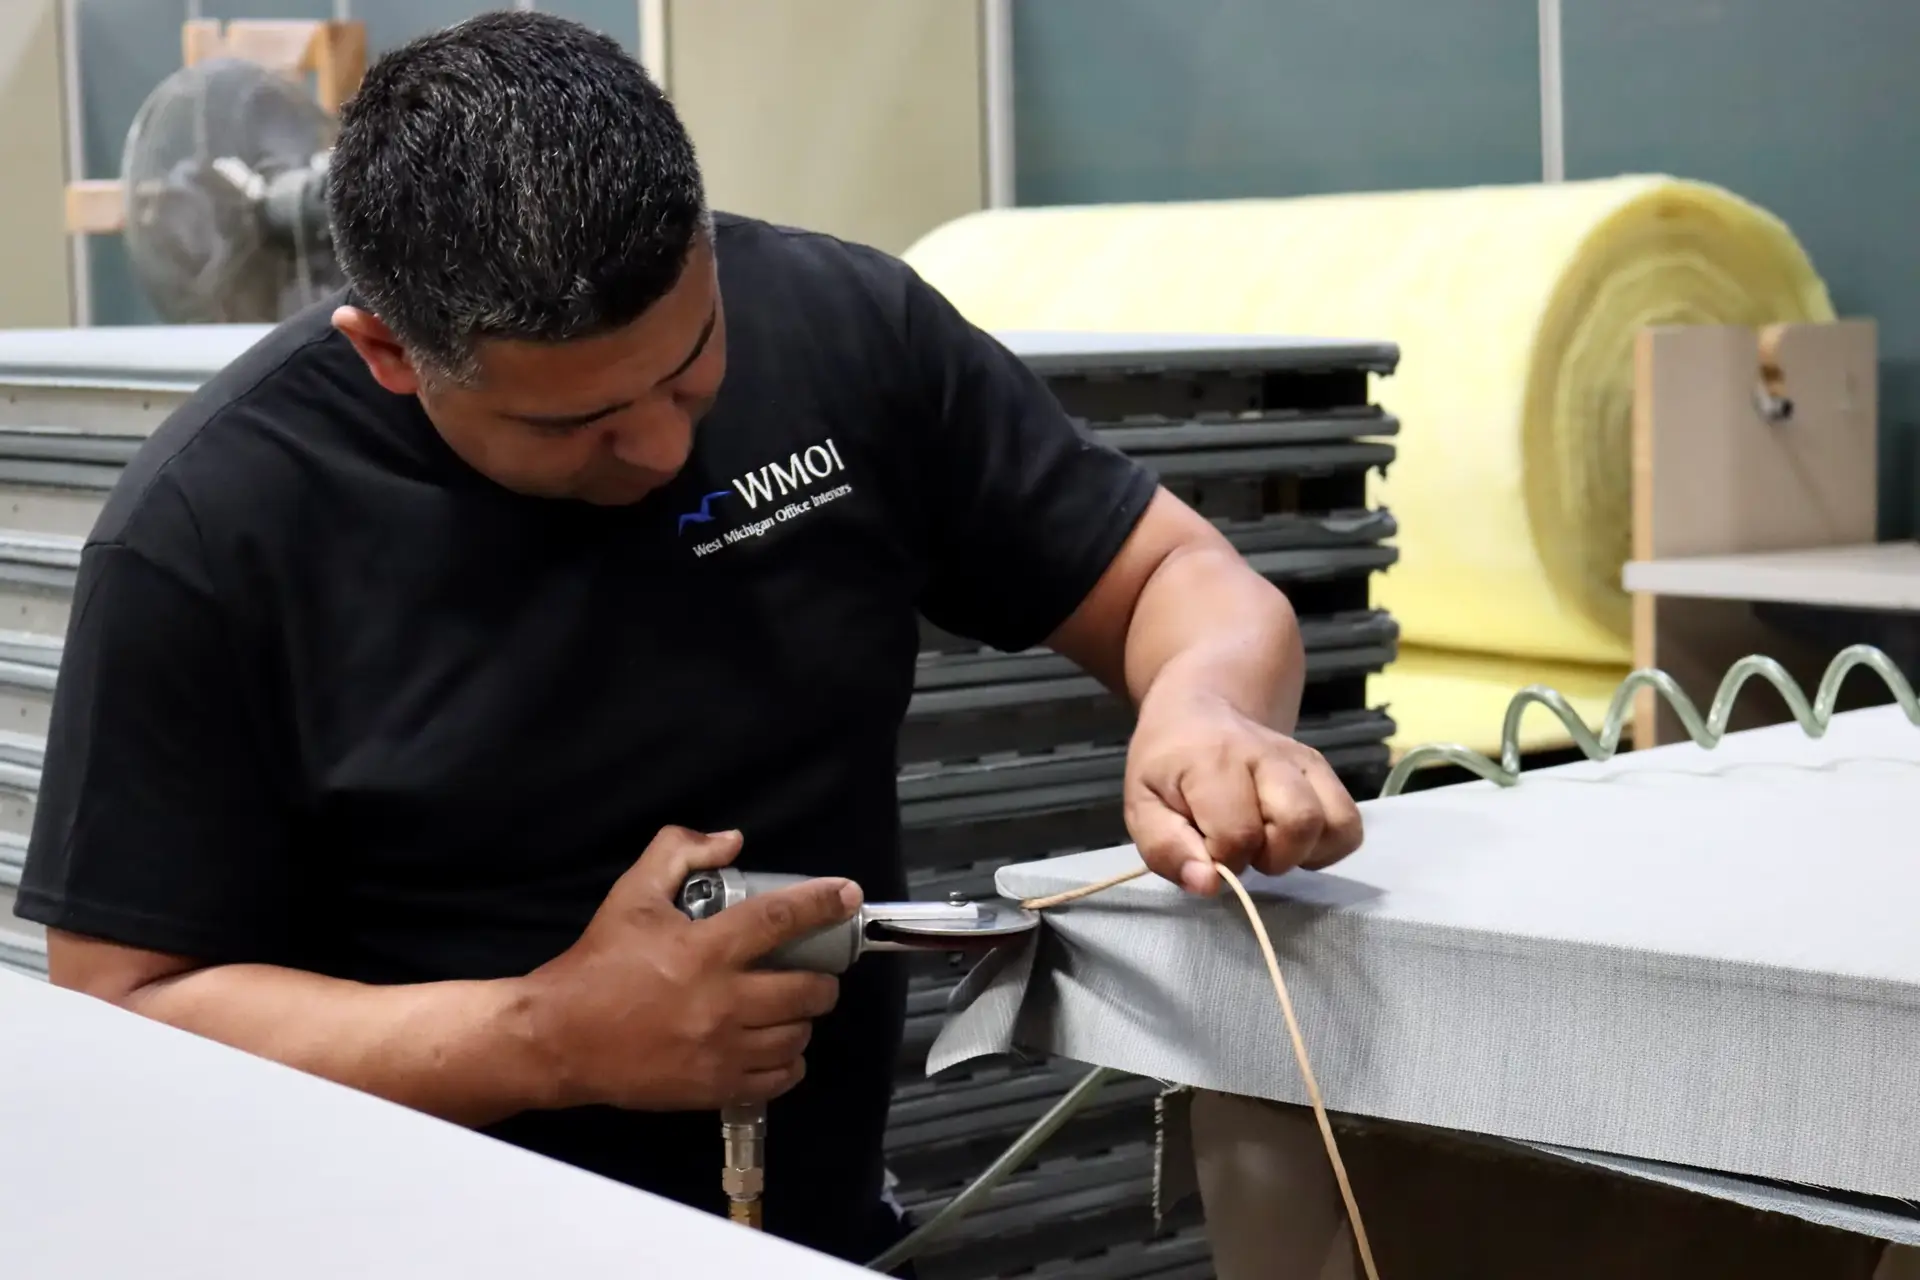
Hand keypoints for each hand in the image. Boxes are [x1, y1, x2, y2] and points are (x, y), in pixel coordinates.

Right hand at [522, 826, 859, 1111]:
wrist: (558, 1038)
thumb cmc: (598, 964)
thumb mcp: (631, 896)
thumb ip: (678, 855)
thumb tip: (730, 842)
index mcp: (704, 950)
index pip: (779, 920)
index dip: (821, 904)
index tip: (847, 896)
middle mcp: (722, 1002)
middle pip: (807, 990)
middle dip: (821, 977)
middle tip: (810, 969)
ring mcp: (722, 1050)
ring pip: (797, 1036)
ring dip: (802, 1019)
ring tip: (787, 1007)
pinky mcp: (715, 1087)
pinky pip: (780, 1078)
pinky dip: (788, 1061)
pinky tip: (774, 1046)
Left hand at [1124, 690, 1363, 895]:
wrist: (1198, 712)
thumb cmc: (1167, 766)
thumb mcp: (1142, 806)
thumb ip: (1166, 849)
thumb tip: (1209, 884)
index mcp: (1214, 761)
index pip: (1237, 833)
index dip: (1221, 860)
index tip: (1203, 849)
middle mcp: (1268, 755)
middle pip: (1300, 822)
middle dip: (1271, 857)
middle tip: (1242, 848)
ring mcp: (1303, 761)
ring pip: (1334, 824)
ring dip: (1301, 852)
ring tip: (1267, 843)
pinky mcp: (1324, 771)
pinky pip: (1349, 825)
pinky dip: (1326, 847)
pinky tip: (1292, 841)